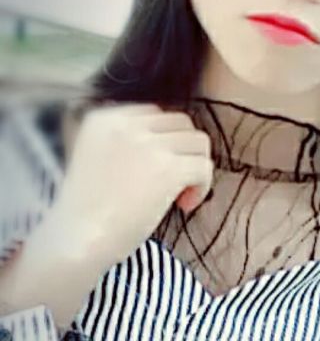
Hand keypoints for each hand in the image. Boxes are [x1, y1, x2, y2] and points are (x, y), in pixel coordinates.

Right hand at [51, 103, 212, 265]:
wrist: (75, 245)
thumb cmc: (86, 211)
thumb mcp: (94, 155)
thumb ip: (127, 138)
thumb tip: (175, 137)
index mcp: (105, 118)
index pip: (156, 114)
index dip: (165, 141)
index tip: (156, 169)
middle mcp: (128, 124)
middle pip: (182, 123)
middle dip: (184, 151)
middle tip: (172, 184)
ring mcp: (149, 144)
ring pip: (198, 142)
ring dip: (195, 168)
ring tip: (179, 195)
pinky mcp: (168, 168)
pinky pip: (204, 166)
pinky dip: (202, 186)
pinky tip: (186, 205)